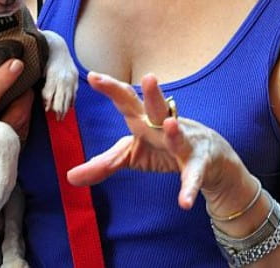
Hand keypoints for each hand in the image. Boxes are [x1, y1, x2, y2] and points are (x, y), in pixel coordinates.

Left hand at [67, 72, 249, 212]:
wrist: (210, 158)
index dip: (111, 88)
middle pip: (157, 109)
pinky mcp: (199, 164)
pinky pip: (193, 176)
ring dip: (175, 132)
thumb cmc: (165, 147)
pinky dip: (189, 188)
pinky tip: (184, 202)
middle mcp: (164, 126)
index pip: (126, 101)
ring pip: (180, 137)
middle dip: (153, 94)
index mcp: (144, 121)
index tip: (93, 76)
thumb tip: (69, 176)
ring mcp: (185, 143)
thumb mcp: (132, 154)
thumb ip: (104, 163)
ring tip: (171, 125)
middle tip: (149, 77)